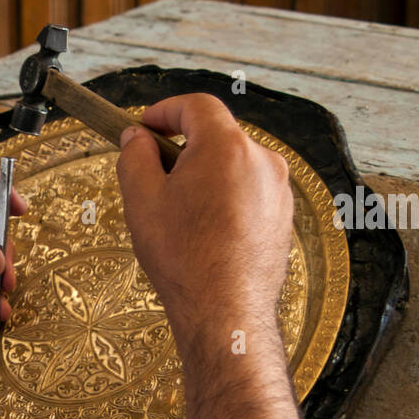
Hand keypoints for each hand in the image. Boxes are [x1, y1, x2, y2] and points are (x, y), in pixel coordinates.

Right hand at [116, 94, 292, 352]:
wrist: (226, 312)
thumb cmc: (183, 258)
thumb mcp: (142, 200)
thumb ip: (135, 156)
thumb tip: (138, 137)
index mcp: (227, 147)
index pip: (196, 106)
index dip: (165, 111)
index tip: (144, 127)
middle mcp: (262, 160)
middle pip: (217, 136)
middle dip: (183, 148)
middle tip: (154, 176)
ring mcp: (278, 189)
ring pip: (233, 166)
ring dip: (205, 176)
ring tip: (179, 214)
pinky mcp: (283, 216)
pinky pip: (248, 192)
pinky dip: (225, 199)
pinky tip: (204, 233)